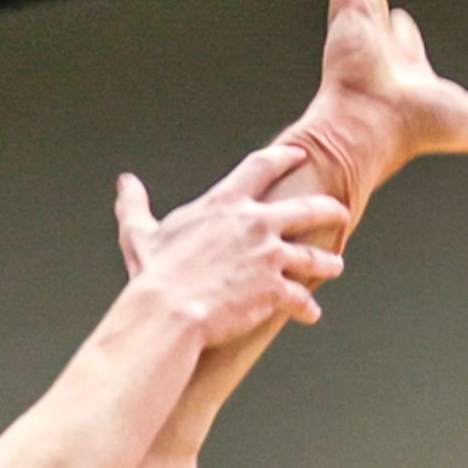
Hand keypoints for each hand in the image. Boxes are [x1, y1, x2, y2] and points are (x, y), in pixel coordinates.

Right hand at [116, 144, 351, 347]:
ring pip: (313, 255)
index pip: (263, 167)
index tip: (301, 154)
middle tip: (342, 210)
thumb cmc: (154, 273)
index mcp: (226, 203)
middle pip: (307, 208)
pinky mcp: (276, 290)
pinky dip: (307, 306)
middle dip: (329, 208)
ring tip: (336, 264)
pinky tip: (312, 313)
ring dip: (328, 260)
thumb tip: (125, 183)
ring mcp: (270, 257)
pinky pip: (301, 297)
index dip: (284, 157)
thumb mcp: (140, 233)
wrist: (169, 311)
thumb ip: (135, 205)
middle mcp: (256, 224)